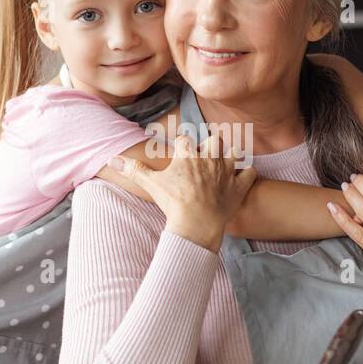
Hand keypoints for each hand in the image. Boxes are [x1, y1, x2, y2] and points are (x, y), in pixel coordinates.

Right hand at [110, 130, 256, 251]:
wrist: (195, 224)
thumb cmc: (173, 203)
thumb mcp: (151, 184)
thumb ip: (134, 169)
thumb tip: (112, 159)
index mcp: (188, 154)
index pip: (185, 139)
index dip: (181, 146)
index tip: (178, 155)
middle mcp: (210, 157)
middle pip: (214, 139)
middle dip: (209, 145)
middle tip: (202, 159)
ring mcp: (227, 171)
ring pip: (234, 152)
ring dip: (229, 156)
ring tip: (222, 165)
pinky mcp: (239, 186)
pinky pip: (250, 172)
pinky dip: (247, 173)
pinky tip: (241, 177)